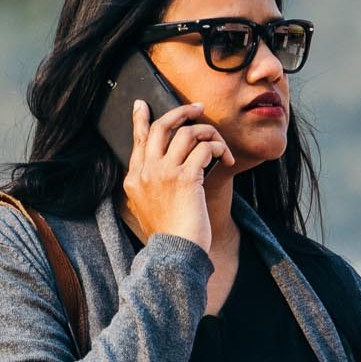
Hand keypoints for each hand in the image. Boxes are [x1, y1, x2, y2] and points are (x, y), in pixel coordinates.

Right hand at [122, 99, 233, 252]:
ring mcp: (164, 173)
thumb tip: (162, 169)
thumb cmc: (168, 237)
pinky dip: (219, 149)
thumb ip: (150, 188)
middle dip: (181, 112)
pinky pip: (205, 149)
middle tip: (197, 108)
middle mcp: (146, 172)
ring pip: (187, 133)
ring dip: (208, 133)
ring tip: (219, 143)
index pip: (138, 141)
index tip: (141, 105)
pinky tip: (226, 159)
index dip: (140, 120)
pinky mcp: (186, 178)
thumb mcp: (148, 211)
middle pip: (161, 127)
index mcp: (134, 180)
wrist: (174, 256)